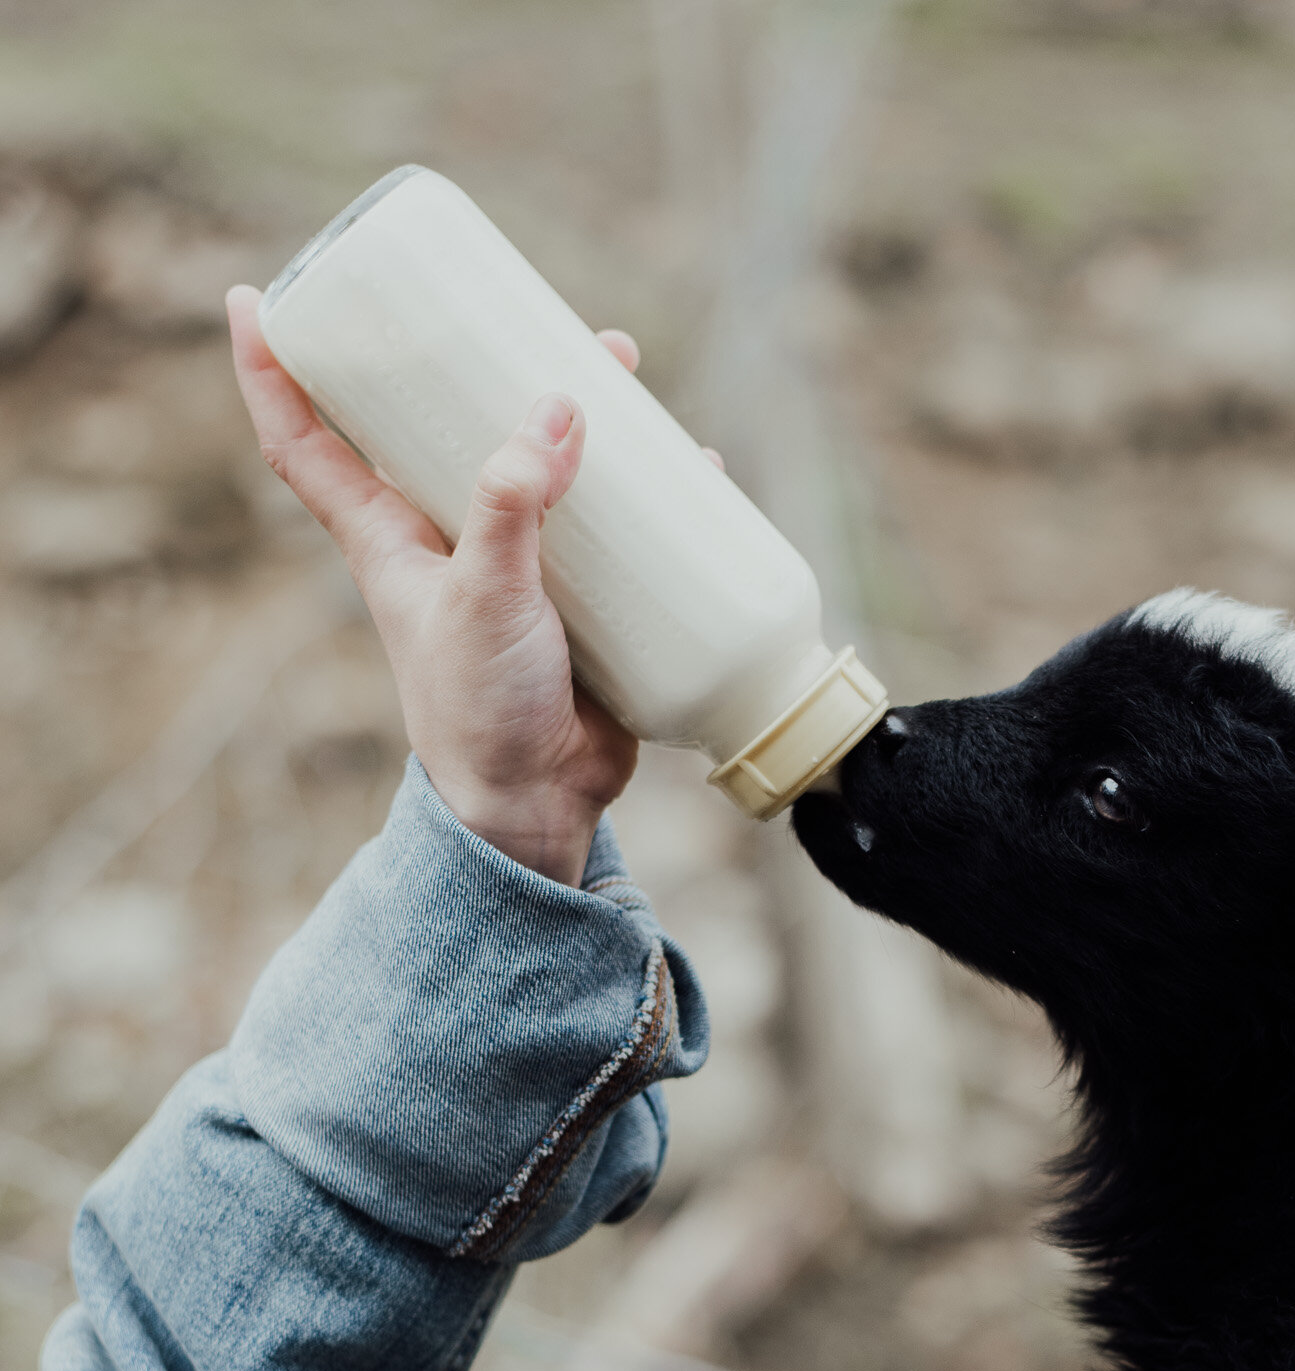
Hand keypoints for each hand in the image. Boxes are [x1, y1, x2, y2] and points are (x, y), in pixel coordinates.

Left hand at [227, 284, 641, 881]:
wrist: (536, 806)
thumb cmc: (478, 710)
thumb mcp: (483, 596)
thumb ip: (510, 504)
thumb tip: (560, 406)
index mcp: (388, 538)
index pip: (306, 441)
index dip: (274, 370)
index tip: (258, 296)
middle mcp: (448, 541)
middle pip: (449, 427)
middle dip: (483, 364)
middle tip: (529, 309)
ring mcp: (518, 569)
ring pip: (542, 466)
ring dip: (581, 415)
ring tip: (624, 365)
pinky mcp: (581, 601)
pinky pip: (615, 529)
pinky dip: (652, 495)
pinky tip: (694, 465)